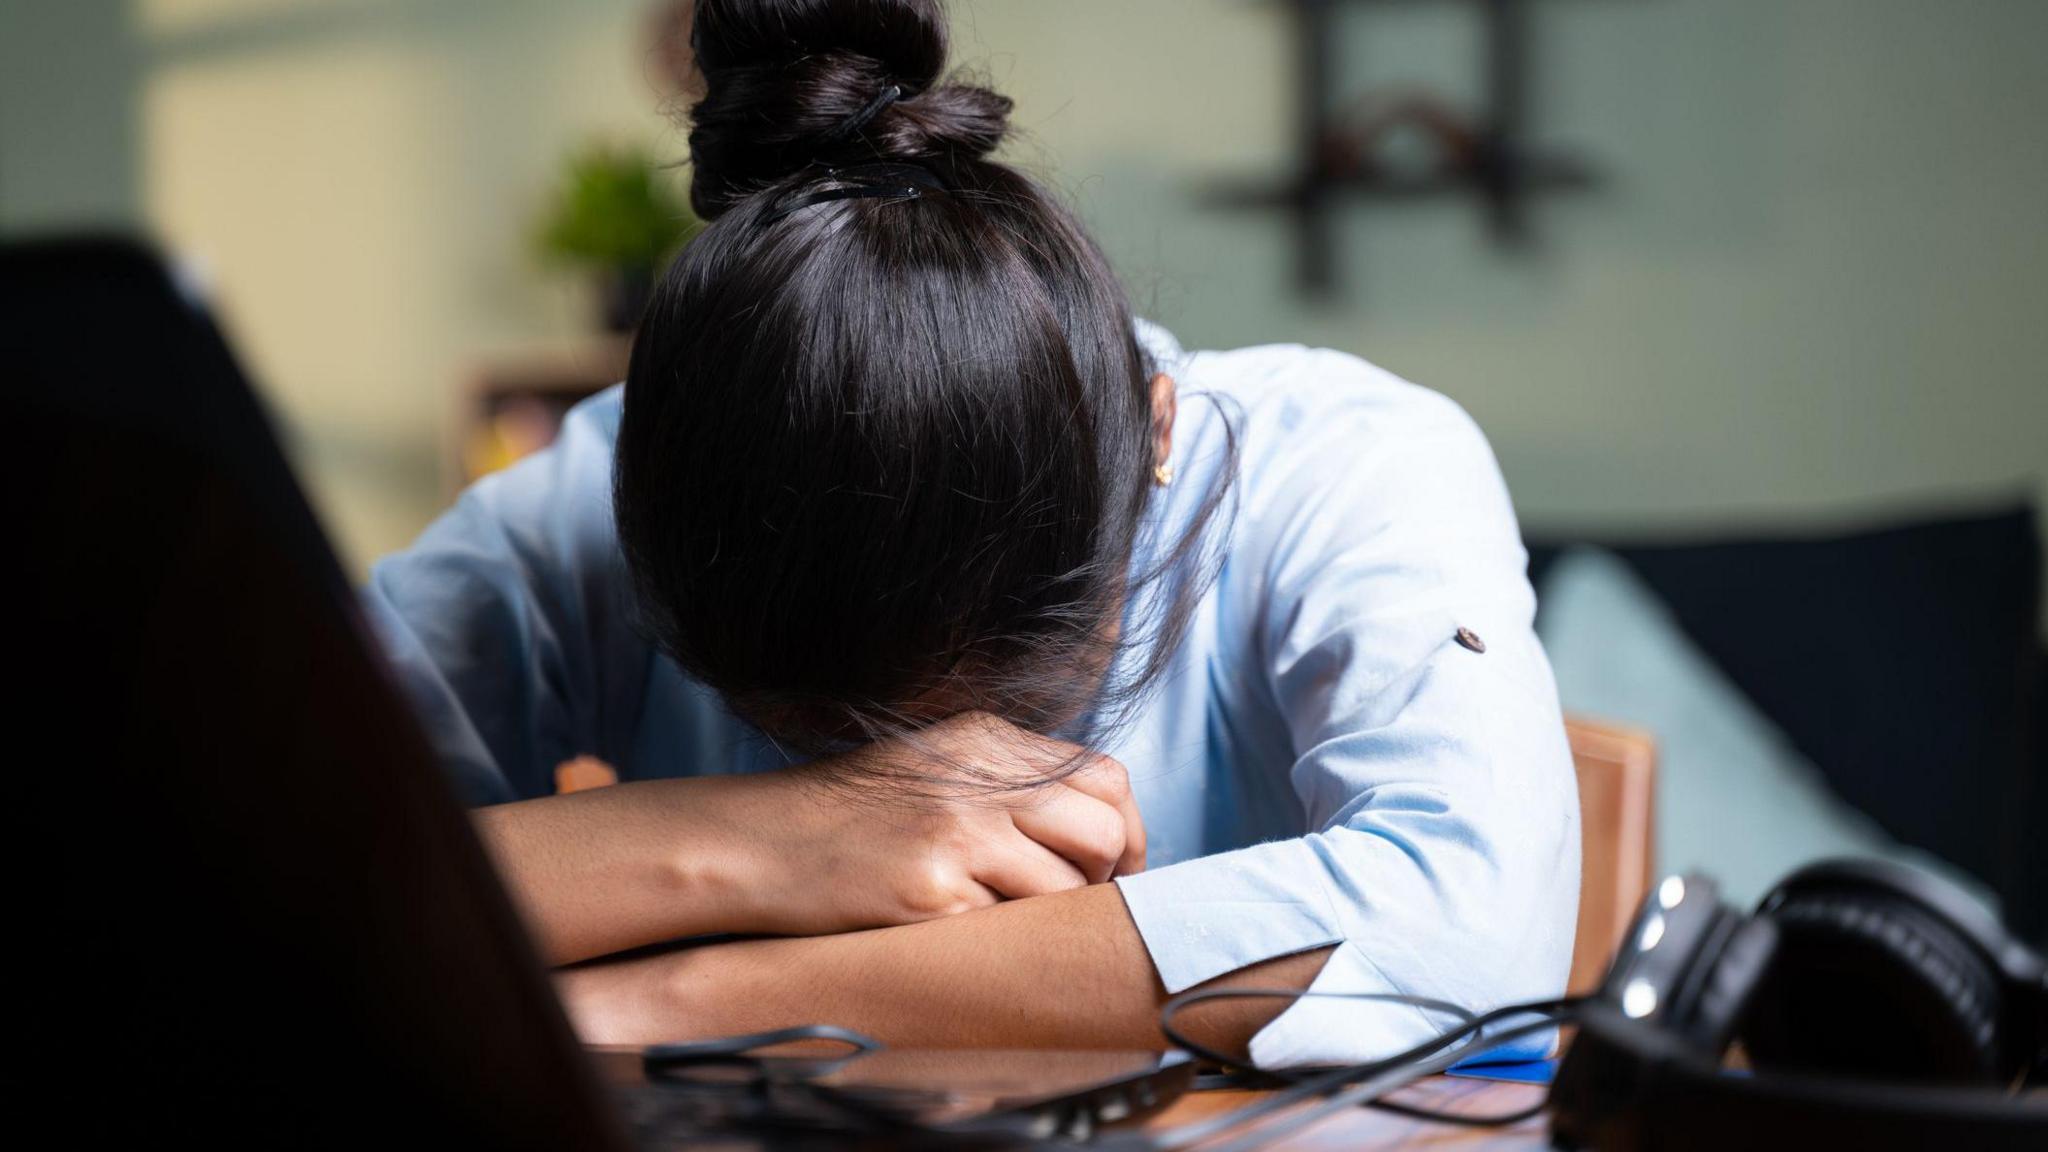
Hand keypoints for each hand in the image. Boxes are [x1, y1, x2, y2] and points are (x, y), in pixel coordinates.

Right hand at [731, 711, 1145, 936]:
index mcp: (987, 740)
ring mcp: (959, 833)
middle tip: (1069, 905)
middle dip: (1103, 880)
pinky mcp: (934, 891)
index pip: (1106, 778)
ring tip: (999, 918)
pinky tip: (952, 930)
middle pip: (1102, 832)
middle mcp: (982, 778)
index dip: (1125, 833)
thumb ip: (1011, 783)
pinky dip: (993, 940)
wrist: (762, 844)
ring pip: (1066, 889)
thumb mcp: (936, 768)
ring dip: (1046, 916)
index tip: (1117, 870)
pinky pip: (1009, 929)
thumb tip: (1101, 829)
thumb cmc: (851, 817)